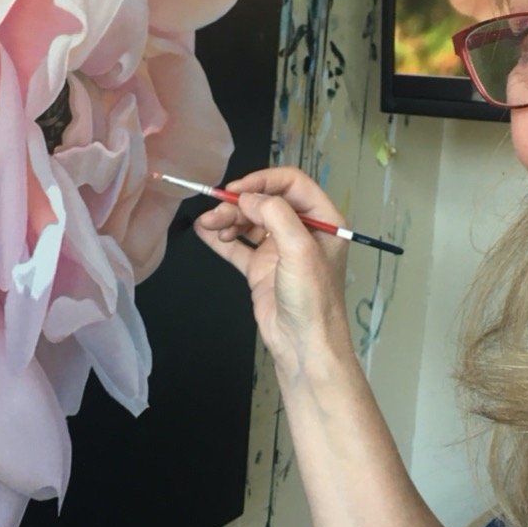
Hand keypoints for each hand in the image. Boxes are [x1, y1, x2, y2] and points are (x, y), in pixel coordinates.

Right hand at [193, 167, 354, 388]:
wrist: (304, 345)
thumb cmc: (313, 298)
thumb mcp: (300, 250)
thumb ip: (276, 215)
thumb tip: (248, 197)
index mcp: (323, 220)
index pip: (292, 184)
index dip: (264, 181)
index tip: (238, 190)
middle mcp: (302, 231)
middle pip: (266, 202)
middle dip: (240, 203)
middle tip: (216, 210)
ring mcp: (280, 250)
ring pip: (250, 222)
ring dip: (228, 220)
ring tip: (208, 225)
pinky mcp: (261, 269)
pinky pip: (238, 246)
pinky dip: (221, 238)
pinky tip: (204, 231)